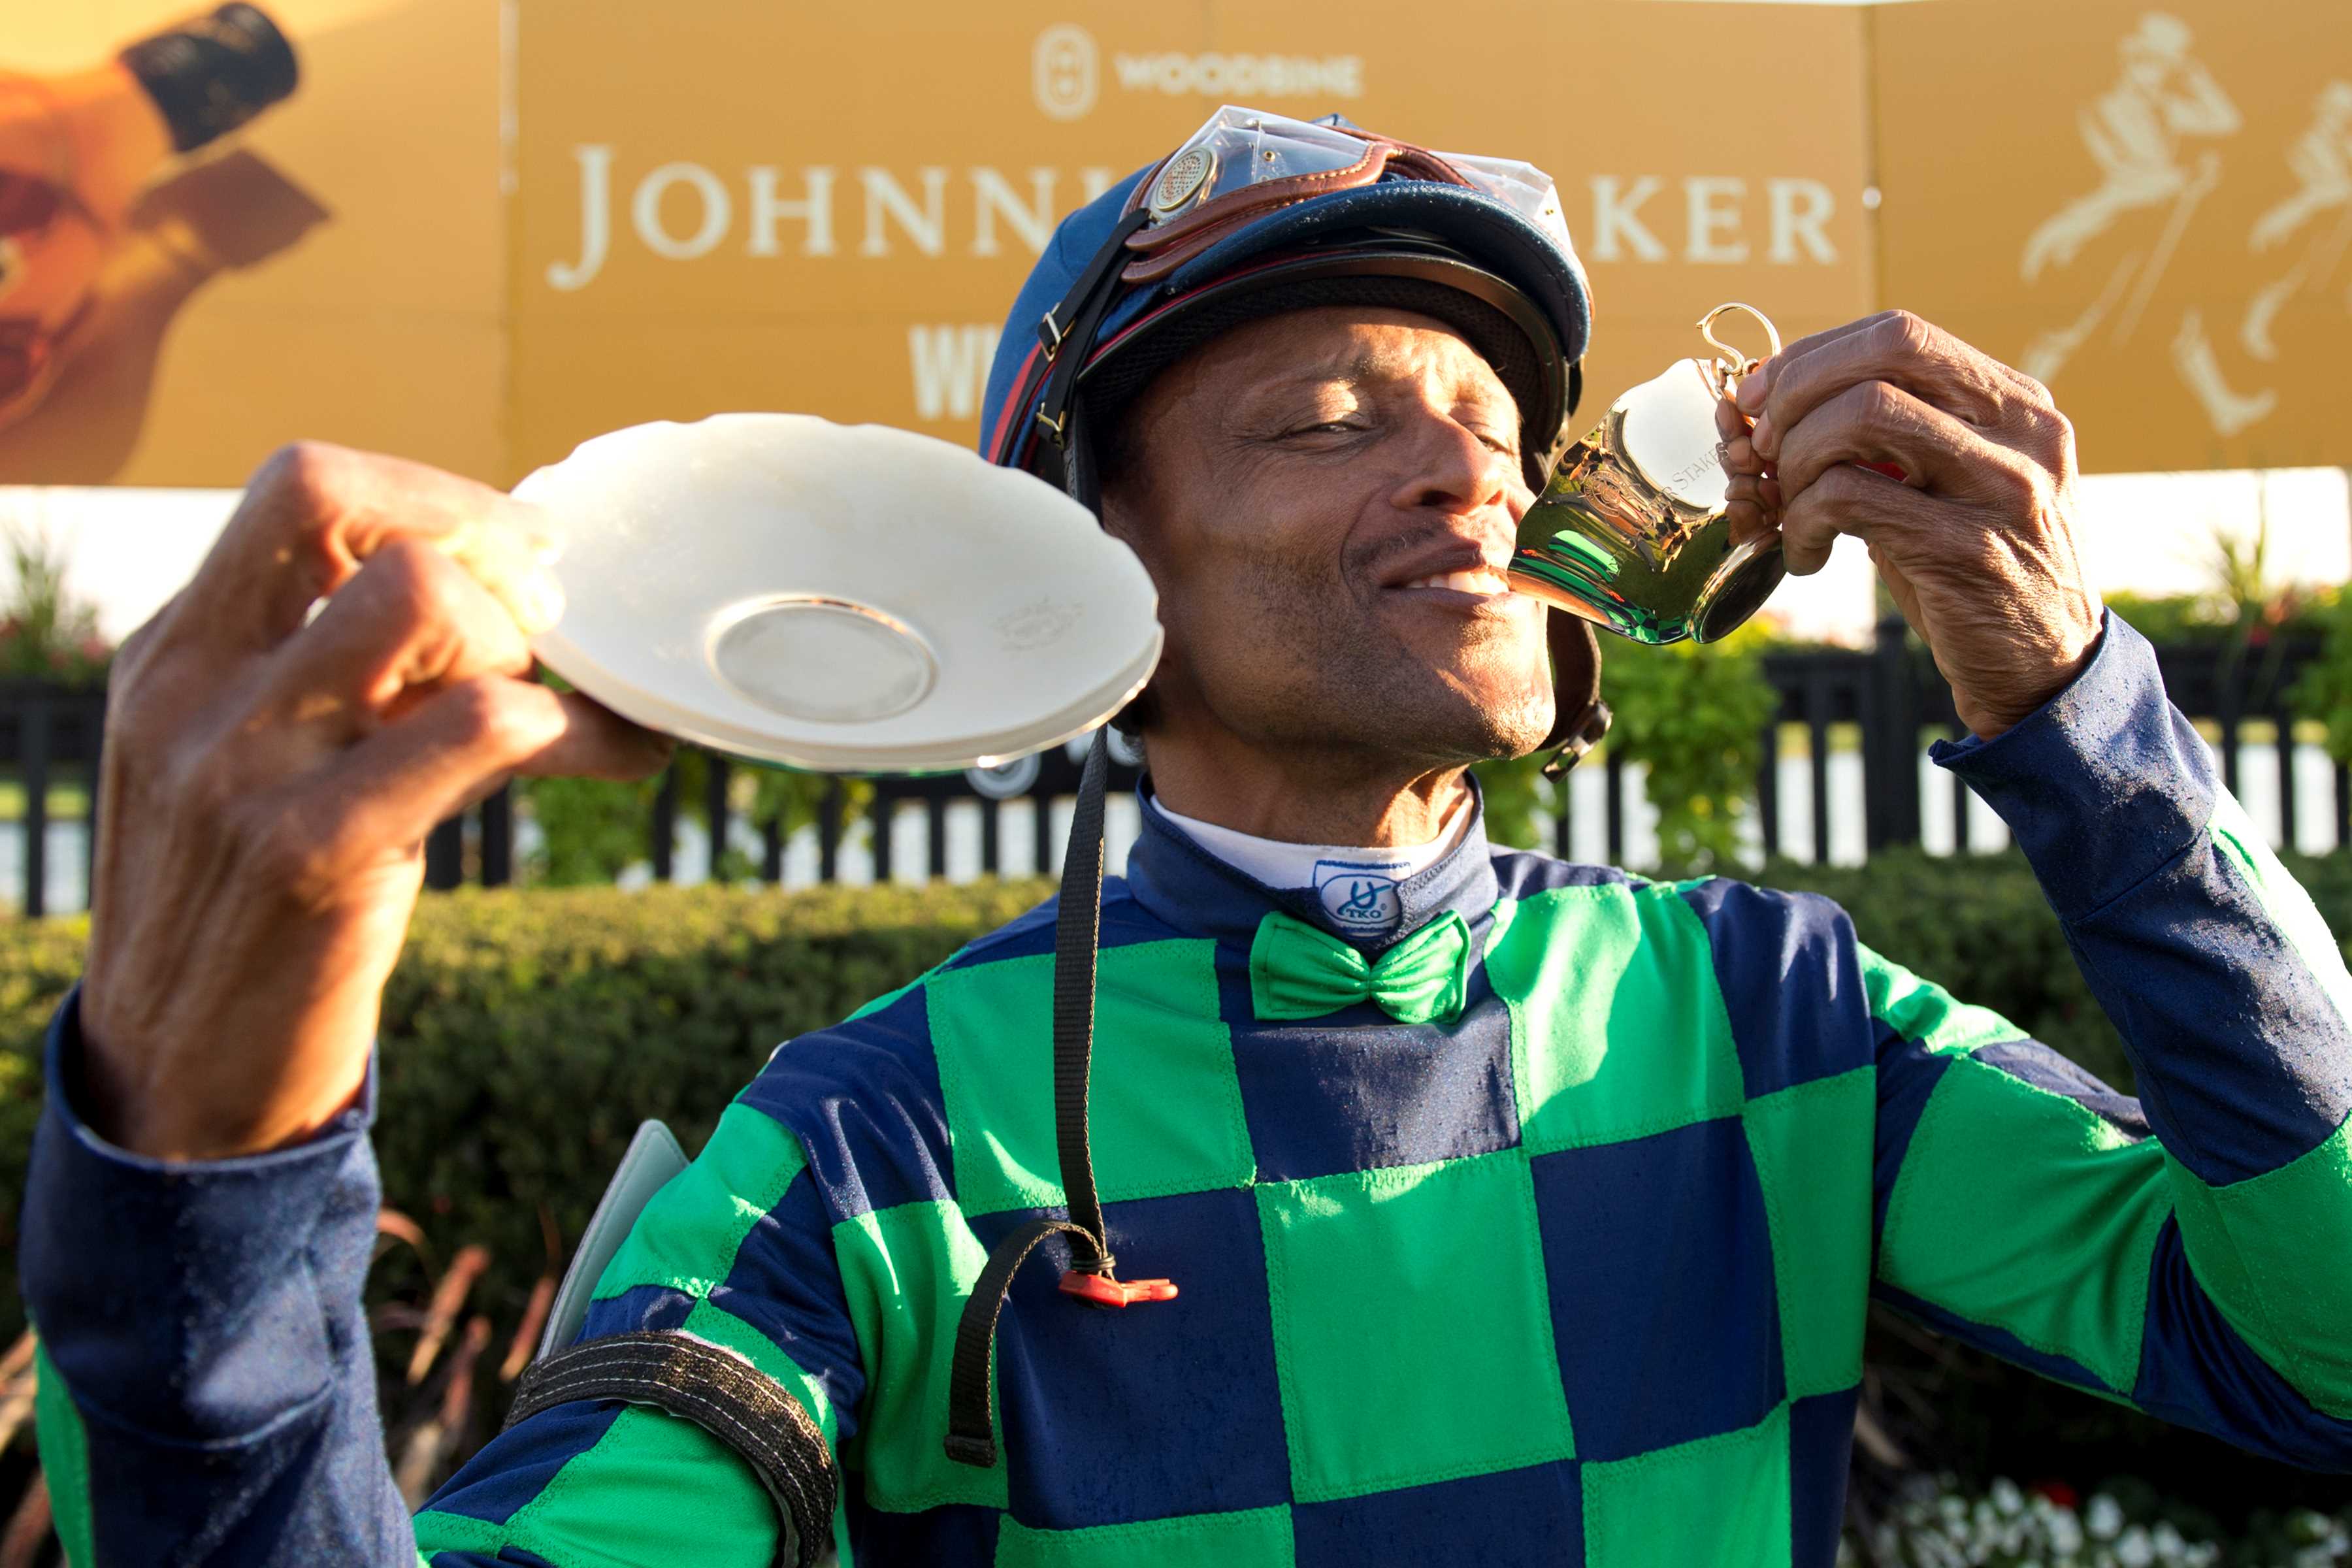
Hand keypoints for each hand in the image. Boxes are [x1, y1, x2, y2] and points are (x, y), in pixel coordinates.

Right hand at [79, 443, 672, 1159]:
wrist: (178, 1078)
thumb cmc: (248, 905)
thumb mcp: (246, 760)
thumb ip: (325, 669)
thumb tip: (493, 592)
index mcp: (178, 651)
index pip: (303, 487)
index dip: (436, 500)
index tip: (518, 557)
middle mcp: (195, 689)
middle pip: (343, 503)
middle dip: (477, 543)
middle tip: (545, 627)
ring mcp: (245, 767)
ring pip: (422, 601)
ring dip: (524, 642)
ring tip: (562, 710)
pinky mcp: (315, 854)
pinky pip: (482, 726)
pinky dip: (577, 729)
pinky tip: (618, 757)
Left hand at [1714, 310, 2102, 739]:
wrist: (2044, 667)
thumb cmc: (1976, 570)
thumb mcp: (1952, 485)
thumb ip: (1894, 439)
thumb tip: (1776, 404)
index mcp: (2017, 404)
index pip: (1900, 333)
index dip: (1813, 356)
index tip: (1763, 397)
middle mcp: (2021, 432)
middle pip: (1884, 355)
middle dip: (1797, 393)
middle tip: (1762, 447)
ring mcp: (1999, 488)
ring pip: (1861, 415)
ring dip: (1796, 460)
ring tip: (1786, 508)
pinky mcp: (1965, 549)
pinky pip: (1849, 497)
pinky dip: (1803, 522)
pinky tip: (1806, 556)